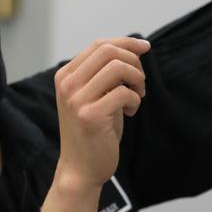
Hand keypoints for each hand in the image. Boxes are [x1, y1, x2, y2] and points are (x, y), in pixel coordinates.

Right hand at [55, 36, 149, 188]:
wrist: (81, 169)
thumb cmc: (93, 131)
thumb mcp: (95, 95)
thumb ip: (106, 72)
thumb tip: (135, 47)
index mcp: (66, 76)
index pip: (99, 45)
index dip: (126, 42)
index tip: (145, 47)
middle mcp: (67, 84)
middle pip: (108, 51)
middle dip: (133, 61)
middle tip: (140, 82)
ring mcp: (76, 100)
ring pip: (117, 67)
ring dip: (136, 79)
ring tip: (138, 95)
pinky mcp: (90, 116)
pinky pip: (124, 93)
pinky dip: (135, 100)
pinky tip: (131, 112)